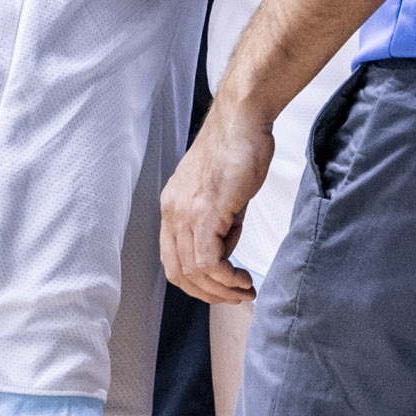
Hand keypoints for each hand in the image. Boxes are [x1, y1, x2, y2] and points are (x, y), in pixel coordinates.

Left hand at [158, 100, 273, 302]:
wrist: (243, 119)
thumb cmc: (239, 147)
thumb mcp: (222, 193)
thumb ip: (220, 224)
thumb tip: (225, 252)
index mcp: (172, 205)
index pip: (171, 258)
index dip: (195, 282)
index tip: (220, 288)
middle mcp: (172, 211)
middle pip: (178, 272)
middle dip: (207, 293)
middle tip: (234, 297)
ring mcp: (186, 212)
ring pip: (193, 271)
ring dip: (220, 290)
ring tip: (243, 290)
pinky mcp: (206, 212)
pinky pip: (209, 261)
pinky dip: (226, 278)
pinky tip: (243, 278)